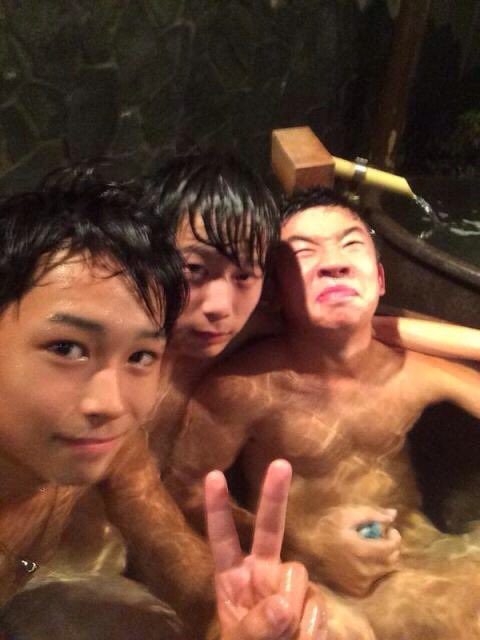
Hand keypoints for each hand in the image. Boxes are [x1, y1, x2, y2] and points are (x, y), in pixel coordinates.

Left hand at [205, 460, 326, 639]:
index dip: (218, 509)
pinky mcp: (313, 602)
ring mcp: (288, 586)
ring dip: (293, 608)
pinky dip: (312, 628)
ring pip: (296, 574)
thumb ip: (255, 627)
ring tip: (286, 637)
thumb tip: (283, 606)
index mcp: (232, 577)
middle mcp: (262, 572)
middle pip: (270, 529)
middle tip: (280, 464)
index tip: (213, 475)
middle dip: (274, 496)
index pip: (222, 538)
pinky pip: (317, 605)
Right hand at [317, 505, 400, 596]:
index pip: (393, 547)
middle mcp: (365, 570)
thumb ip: (372, 514)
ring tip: (371, 547)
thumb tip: (393, 515)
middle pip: (392, 560)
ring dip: (383, 558)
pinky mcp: (356, 589)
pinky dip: (374, 569)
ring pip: (384, 570)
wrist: (308, 548)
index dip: (395, 536)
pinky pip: (374, 579)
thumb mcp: (348, 514)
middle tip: (380, 537)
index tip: (388, 529)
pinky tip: (363, 559)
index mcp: (363, 551)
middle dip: (390, 547)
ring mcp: (361, 582)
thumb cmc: (327, 528)